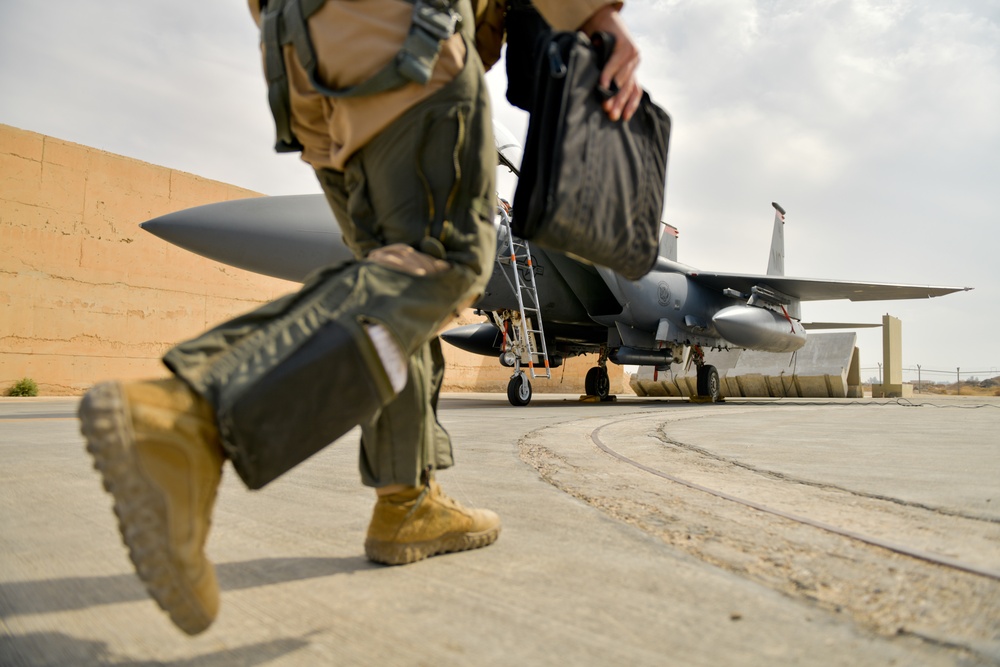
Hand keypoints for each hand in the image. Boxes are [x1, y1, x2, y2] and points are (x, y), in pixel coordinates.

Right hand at [580, 4, 641, 121]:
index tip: (624, 118)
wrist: (602, 20)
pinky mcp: (626, 45)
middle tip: (611, 114)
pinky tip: (602, 83)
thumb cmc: (600, 45)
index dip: (630, 105)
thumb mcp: (604, 65)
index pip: (635, 91)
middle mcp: (634, 63)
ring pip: (623, 78)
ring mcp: (632, 54)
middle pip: (628, 88)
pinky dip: (608, 74)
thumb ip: (606, 80)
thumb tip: (600, 101)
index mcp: (631, 70)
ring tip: (604, 102)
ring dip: (612, 92)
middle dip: (619, 102)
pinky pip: (616, 63)